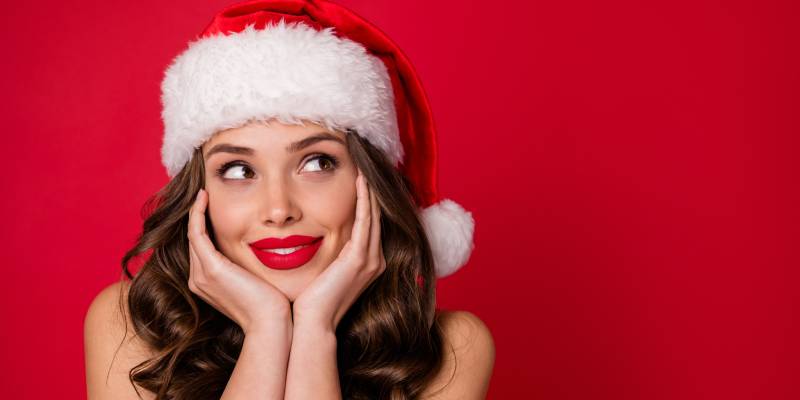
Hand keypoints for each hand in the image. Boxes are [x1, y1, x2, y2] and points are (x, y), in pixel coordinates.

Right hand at [187, 188, 291, 334]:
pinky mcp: (211, 269)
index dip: (204, 225)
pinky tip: (203, 197)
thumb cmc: (271, 304)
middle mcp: (198, 279)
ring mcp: (201, 275)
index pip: (201, 247)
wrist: (271, 324)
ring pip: (192, 234)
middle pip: (194, 240)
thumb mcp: (255, 280)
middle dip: (197, 216)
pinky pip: (196, 233)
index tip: (212, 204)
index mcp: (207, 283)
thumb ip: (248, 265)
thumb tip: (261, 247)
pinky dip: (197, 214)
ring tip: (203, 192)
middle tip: (204, 192)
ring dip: (195, 211)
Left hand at [292, 170, 386, 331]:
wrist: (313, 323)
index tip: (359, 180)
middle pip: (376, 217)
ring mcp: (370, 260)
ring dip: (369, 191)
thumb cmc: (311, 301)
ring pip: (374, 216)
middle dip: (370, 192)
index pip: (370, 225)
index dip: (366, 202)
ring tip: (363, 169)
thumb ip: (329, 254)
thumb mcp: (324, 272)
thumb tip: (313, 235)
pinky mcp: (360, 258)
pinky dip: (364, 200)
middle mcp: (375, 260)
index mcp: (368, 263)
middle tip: (364, 167)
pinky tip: (360, 182)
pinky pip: (365, 221)